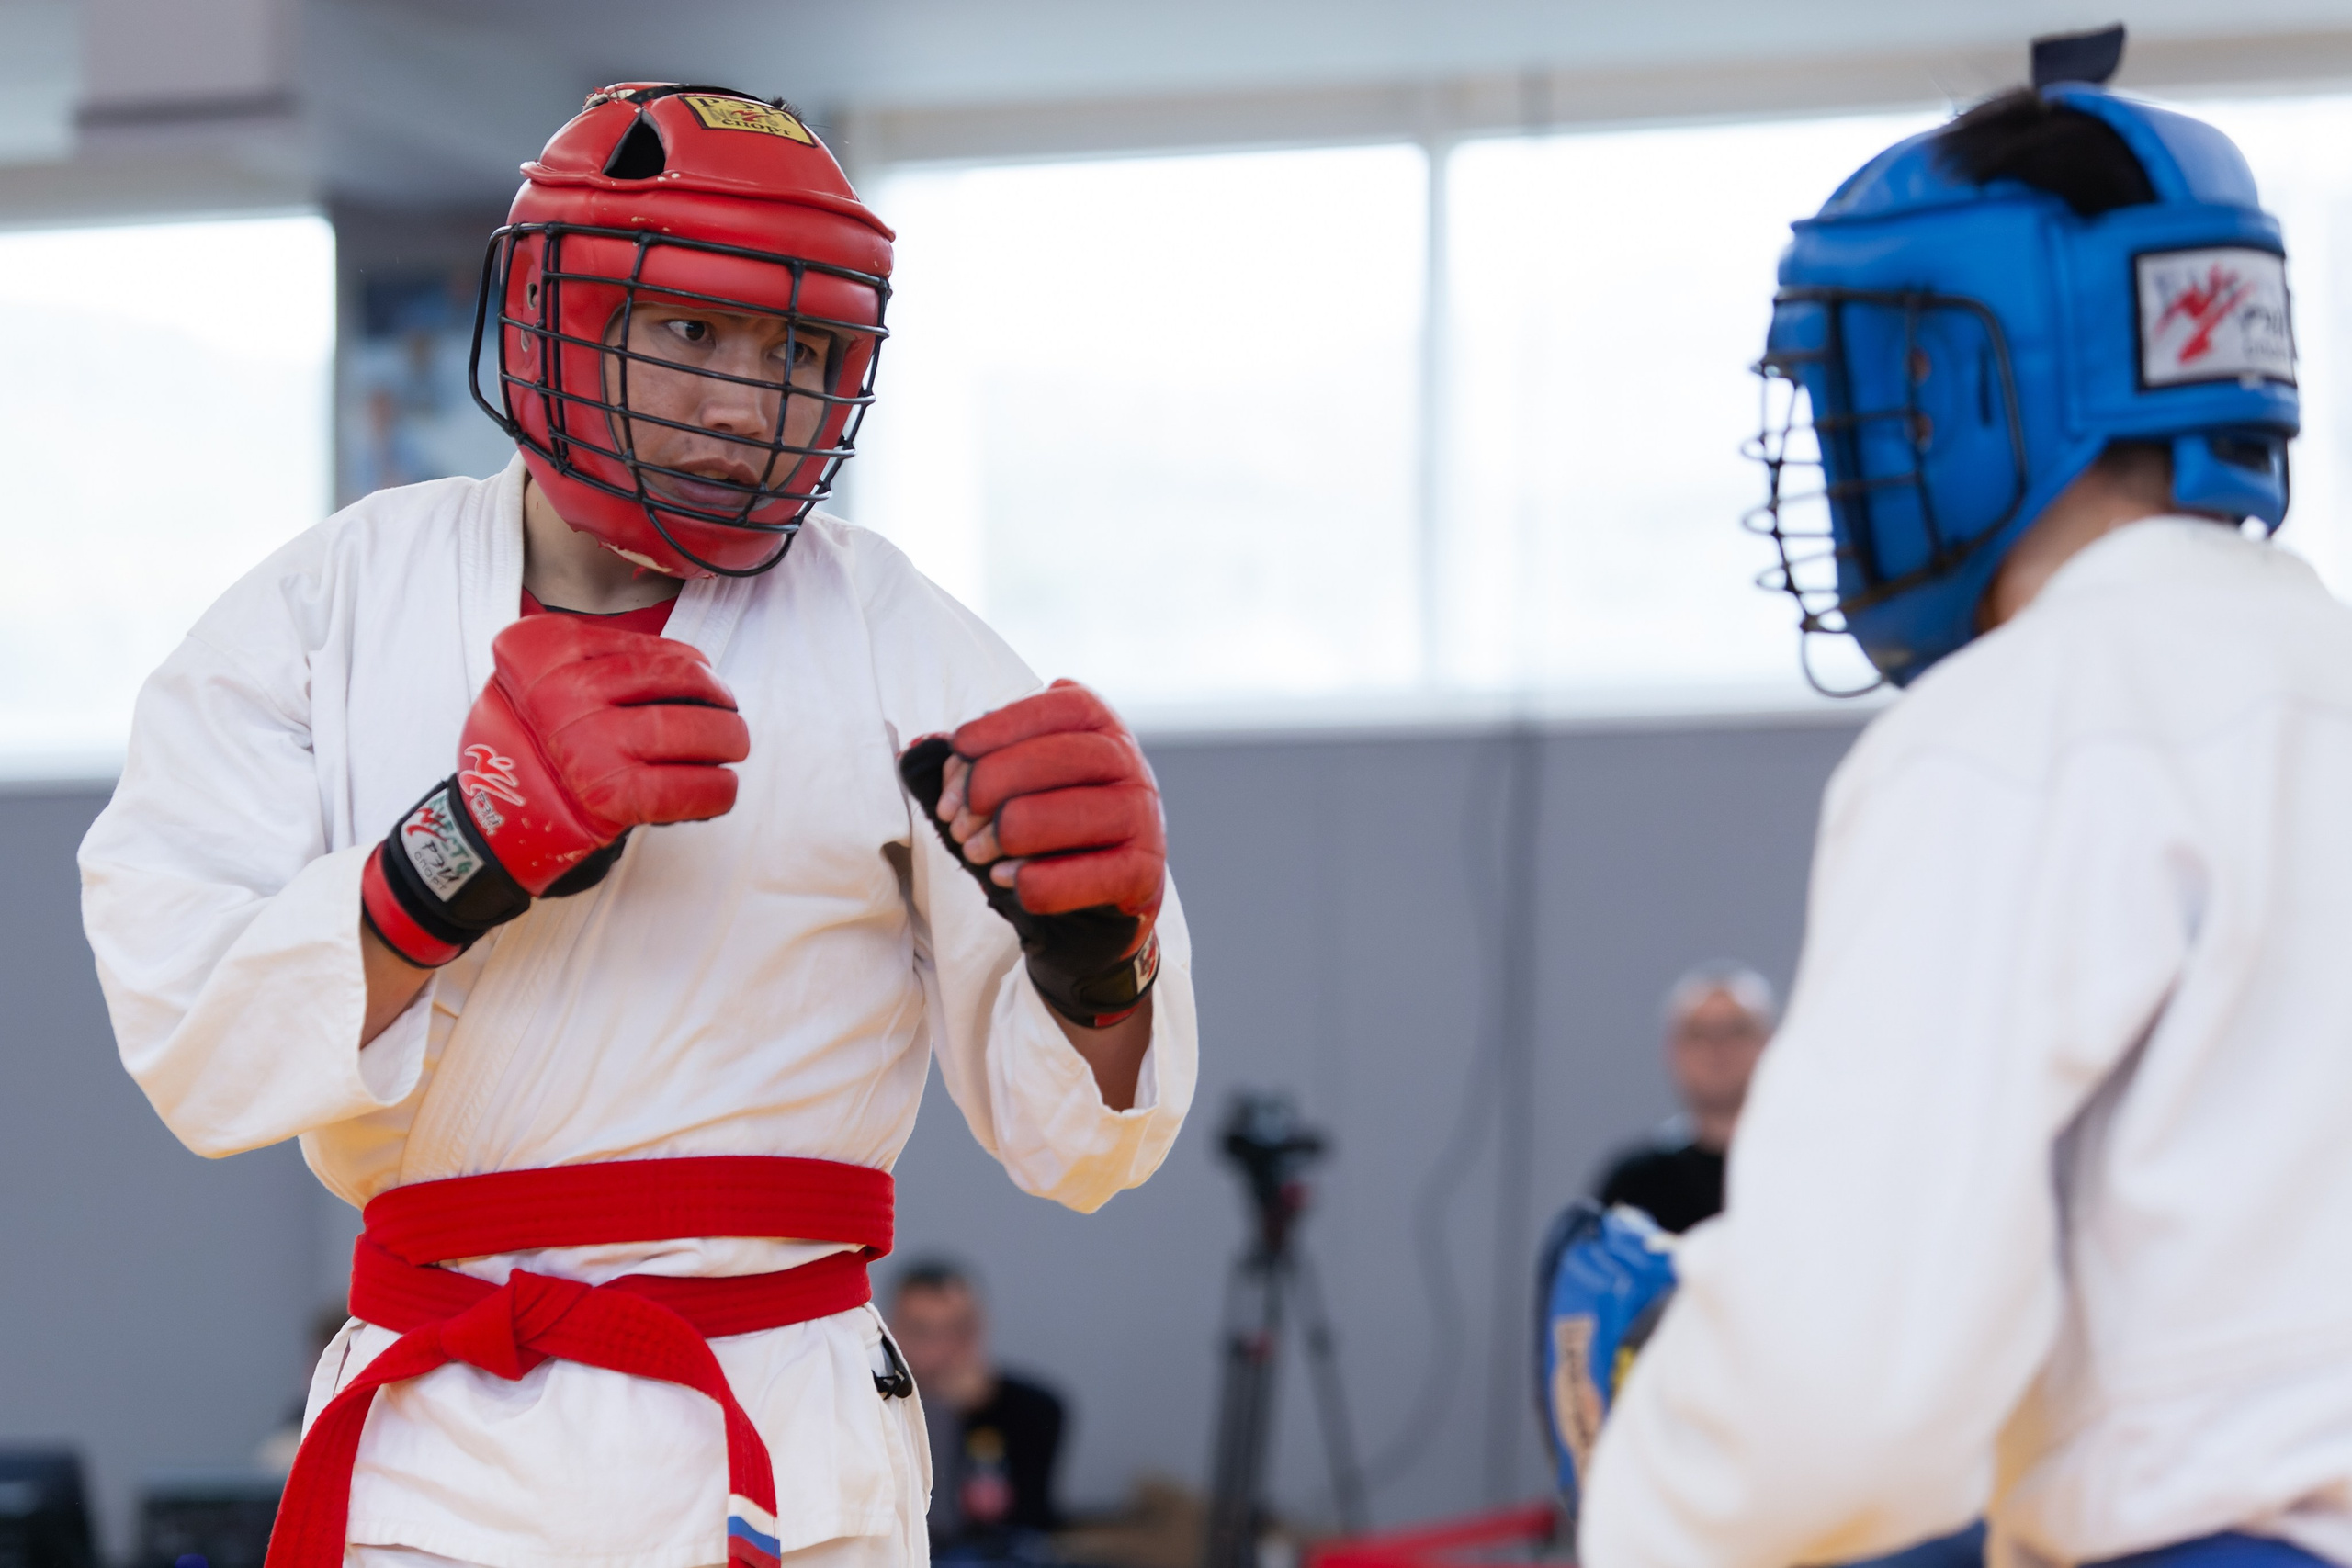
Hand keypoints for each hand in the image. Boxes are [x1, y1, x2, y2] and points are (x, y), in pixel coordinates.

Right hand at [362, 616, 748, 966]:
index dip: (687, 662)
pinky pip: (689, 787)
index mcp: (547, 651)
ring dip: (728, 738)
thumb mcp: (534, 680)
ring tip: (733, 745)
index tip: (700, 673)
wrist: (485, 825)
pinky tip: (721, 789)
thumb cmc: (519, 754)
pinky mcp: (612, 794)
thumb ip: (592, 662)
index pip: (647, 647)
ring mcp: (591, 741)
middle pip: (678, 681)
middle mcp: (566, 691)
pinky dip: (717, 790)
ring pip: (691, 730)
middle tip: (728, 712)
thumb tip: (681, 667)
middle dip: (718, 698)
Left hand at [899, 680, 1165, 1026]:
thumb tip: (915, 747)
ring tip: (973, 852)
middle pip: (1059, 757)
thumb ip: (969, 760)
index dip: (1001, 727)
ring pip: (1068, 814)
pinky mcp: (1144, 872)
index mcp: (1100, 724)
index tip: (958, 751)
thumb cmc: (1043, 827)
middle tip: (954, 817)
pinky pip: (1087, 875)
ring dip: (1005, 836)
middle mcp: (1130, 762)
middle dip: (991, 785)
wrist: (1094, 901)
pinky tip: (1006, 880)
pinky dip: (1036, 881)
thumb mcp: (1010, 782)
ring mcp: (1144, 817)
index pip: (1056, 708)